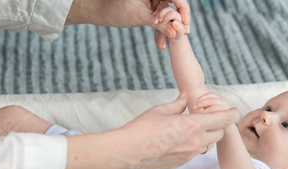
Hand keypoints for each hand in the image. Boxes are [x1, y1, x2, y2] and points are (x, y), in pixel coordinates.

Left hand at [66, 0, 189, 49]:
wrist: (102, 13)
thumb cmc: (116, 10)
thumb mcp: (140, 17)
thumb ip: (159, 25)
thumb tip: (175, 33)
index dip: (183, 9)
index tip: (185, 24)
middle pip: (173, 7)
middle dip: (175, 23)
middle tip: (181, 37)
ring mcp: (154, 1)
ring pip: (167, 16)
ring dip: (166, 31)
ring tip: (163, 45)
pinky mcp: (151, 10)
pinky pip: (160, 21)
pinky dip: (160, 32)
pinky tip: (160, 44)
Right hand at [118, 92, 239, 168]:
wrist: (128, 152)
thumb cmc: (142, 128)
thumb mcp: (161, 110)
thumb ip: (178, 104)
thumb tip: (185, 97)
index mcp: (193, 124)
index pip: (224, 119)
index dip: (232, 113)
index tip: (234, 110)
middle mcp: (196, 141)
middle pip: (219, 133)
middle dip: (217, 125)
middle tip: (207, 117)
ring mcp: (190, 154)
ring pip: (208, 144)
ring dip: (206, 136)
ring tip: (191, 129)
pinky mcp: (182, 163)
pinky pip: (195, 153)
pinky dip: (194, 145)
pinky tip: (179, 139)